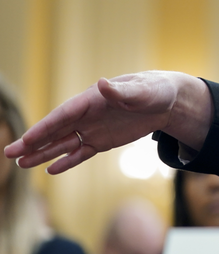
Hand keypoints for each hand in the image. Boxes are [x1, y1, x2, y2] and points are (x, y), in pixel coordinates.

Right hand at [3, 71, 211, 174]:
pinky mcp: (102, 141)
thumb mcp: (142, 91)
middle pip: (56, 130)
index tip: (26, 139)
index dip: (44, 128)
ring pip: (63, 144)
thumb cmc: (155, 90)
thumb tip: (102, 83)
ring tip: (20, 164)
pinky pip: (81, 153)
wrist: (167, 101)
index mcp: (92, 99)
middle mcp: (87, 115)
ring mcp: (93, 129)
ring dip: (43, 154)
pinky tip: (51, 170)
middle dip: (33, 142)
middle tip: (9, 154)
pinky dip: (68, 162)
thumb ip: (121, 91)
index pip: (63, 115)